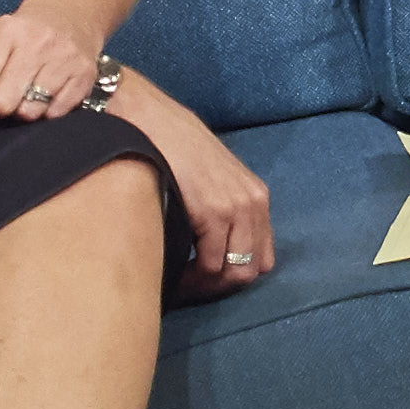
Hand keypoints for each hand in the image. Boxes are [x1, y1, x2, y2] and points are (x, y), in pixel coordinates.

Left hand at [0, 7, 103, 140]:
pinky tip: (47, 96)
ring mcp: (64, 57)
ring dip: (24, 111)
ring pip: (30, 112)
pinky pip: (55, 115)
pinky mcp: (84, 75)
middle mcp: (37, 41)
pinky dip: (47, 112)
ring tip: (27, 95)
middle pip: (1, 103)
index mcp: (6, 30)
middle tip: (5, 97)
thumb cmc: (19, 44)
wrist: (68, 19)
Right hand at [121, 80, 275, 297]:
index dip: (232, 274)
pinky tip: (173, 273)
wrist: (147, 120)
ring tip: (178, 284)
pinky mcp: (214, 211)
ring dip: (205, 286)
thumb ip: (220, 210)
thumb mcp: (209, 179)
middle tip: (189, 288)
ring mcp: (236, 206)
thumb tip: (210, 252)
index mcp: (255, 196)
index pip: (261, 256)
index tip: (203, 280)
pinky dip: (192, 278)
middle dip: (220, 286)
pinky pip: (211, 264)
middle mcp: (253, 202)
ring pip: (234, 272)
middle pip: (252, 269)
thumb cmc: (170, 148)